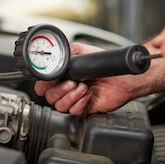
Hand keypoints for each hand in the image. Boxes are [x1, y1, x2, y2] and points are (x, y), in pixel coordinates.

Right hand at [34, 42, 164, 116]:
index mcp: (63, 76)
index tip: (49, 82)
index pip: (43, 85)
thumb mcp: (82, 52)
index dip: (43, 85)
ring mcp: (74, 100)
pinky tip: (89, 95)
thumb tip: (54, 57)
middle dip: (60, 90)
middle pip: (49, 97)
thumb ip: (66, 53)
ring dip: (71, 96)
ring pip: (59, 106)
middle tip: (72, 82)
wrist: (121, 77)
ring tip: (83, 87)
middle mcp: (66, 89)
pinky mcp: (84, 109)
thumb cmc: (104, 65)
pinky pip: (74, 111)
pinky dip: (80, 103)